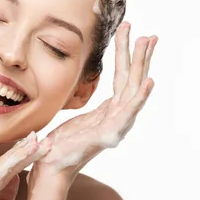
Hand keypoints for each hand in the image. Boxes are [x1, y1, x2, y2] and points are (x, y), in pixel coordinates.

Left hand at [34, 22, 157, 180]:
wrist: (51, 165)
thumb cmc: (61, 142)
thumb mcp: (75, 114)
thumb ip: (85, 99)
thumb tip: (81, 83)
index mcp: (109, 110)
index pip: (123, 77)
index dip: (128, 56)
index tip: (133, 34)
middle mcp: (116, 116)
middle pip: (131, 79)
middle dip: (139, 55)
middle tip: (148, 33)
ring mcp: (115, 125)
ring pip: (132, 89)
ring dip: (141, 65)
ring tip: (146, 44)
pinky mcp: (108, 134)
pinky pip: (127, 112)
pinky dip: (139, 97)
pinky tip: (148, 82)